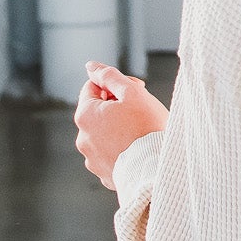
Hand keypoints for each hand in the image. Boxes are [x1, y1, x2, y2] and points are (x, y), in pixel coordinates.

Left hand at [74, 63, 168, 190]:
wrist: (157, 169)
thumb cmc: (147, 128)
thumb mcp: (132, 93)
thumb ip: (109, 76)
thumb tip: (91, 66)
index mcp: (85, 115)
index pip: (93, 87)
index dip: (116, 85)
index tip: (136, 92)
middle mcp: (83, 138)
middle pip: (99, 111)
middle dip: (118, 107)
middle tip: (142, 111)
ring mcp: (92, 159)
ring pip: (105, 134)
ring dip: (119, 129)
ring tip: (142, 133)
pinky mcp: (104, 174)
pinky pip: (112, 155)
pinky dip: (122, 150)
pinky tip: (139, 149)